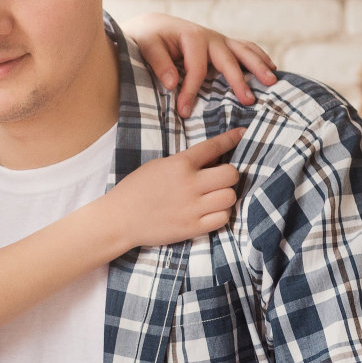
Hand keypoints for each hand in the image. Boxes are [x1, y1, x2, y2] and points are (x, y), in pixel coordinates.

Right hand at [103, 128, 242, 247]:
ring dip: (225, 196)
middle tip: (219, 179)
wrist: (119, 219)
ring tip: (214, 198)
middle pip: (231, 174)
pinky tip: (209, 212)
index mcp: (179, 164)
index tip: (242, 134)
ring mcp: (193, 208)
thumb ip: (184, 163)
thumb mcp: (158, 166)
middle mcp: (189, 184)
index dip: (232, 138)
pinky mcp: (193, 228)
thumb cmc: (135, 190)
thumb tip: (210, 160)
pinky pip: (223, 218)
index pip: (214, 146)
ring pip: (230, 197)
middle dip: (229, 175)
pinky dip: (220, 214)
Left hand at [124, 12, 276, 115]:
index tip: (185, 112)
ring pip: (244, 51)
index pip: (196, 69)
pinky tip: (272, 67)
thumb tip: (172, 84)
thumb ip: (159, 63)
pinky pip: (245, 49)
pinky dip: (259, 57)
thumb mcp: (147, 46)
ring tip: (272, 81)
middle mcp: (210, 37)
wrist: (154, 25)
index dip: (191, 91)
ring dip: (259, 66)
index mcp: (191, 37)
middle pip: (228, 60)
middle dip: (239, 81)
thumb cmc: (149, 38)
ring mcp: (220, 39)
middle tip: (249, 100)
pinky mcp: (223, 43)